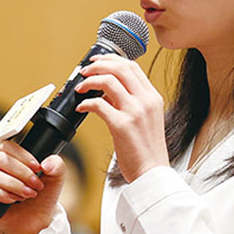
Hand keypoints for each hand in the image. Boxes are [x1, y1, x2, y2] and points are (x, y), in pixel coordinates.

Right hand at [0, 140, 64, 233]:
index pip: (6, 146)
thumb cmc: (42, 196)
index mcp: (8, 158)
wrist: (36, 221)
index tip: (38, 167)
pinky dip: (2, 194)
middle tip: (36, 185)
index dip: (23, 156)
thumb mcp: (55, 178)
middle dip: (21, 172)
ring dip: (14, 184)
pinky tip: (14, 199)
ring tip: (28, 194)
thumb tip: (45, 165)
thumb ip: (56, 165)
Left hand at [75, 54, 168, 181]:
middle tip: (85, 71)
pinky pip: (98, 104)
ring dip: (89, 81)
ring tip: (80, 88)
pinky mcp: (121, 125)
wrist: (152, 173)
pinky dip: (85, 102)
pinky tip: (81, 108)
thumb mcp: (146, 120)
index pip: (133, 67)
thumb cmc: (147, 151)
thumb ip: (131, 102)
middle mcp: (146, 101)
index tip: (98, 62)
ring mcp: (135, 112)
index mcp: (153, 98)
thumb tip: (108, 92)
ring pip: (108, 81)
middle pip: (120, 68)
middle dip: (98, 65)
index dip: (112, 60)